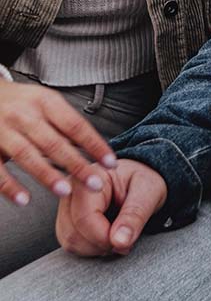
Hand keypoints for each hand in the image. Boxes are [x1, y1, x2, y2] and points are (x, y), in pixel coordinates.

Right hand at [0, 78, 116, 205]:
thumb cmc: (20, 102)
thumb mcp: (45, 102)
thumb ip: (66, 124)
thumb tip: (93, 146)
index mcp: (45, 101)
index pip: (75, 125)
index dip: (94, 144)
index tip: (110, 161)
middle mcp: (25, 115)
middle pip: (54, 142)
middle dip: (76, 165)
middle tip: (94, 183)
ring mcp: (3, 131)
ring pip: (27, 155)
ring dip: (47, 175)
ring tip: (64, 192)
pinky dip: (10, 186)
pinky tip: (24, 199)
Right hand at [55, 158, 166, 256]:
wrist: (141, 182)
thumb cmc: (144, 182)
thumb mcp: (148, 192)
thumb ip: (135, 215)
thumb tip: (119, 241)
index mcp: (91, 176)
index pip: (84, 218)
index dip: (104, 237)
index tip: (124, 242)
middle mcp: (71, 189)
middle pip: (73, 233)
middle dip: (101, 245)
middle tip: (125, 240)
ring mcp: (66, 205)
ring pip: (69, 241)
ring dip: (95, 248)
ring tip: (118, 238)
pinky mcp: (67, 219)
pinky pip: (71, 244)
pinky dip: (91, 248)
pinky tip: (108, 239)